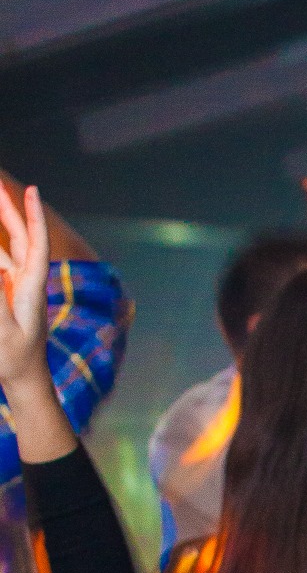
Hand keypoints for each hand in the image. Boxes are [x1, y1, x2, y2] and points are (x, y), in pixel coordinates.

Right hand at [0, 178, 51, 395]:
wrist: (25, 382)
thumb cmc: (15, 361)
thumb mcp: (3, 331)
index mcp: (33, 290)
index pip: (36, 245)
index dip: (34, 217)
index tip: (32, 190)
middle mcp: (28, 284)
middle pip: (23, 240)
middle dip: (11, 211)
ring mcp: (19, 289)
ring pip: (9, 249)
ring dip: (1, 225)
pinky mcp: (10, 297)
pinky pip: (0, 265)